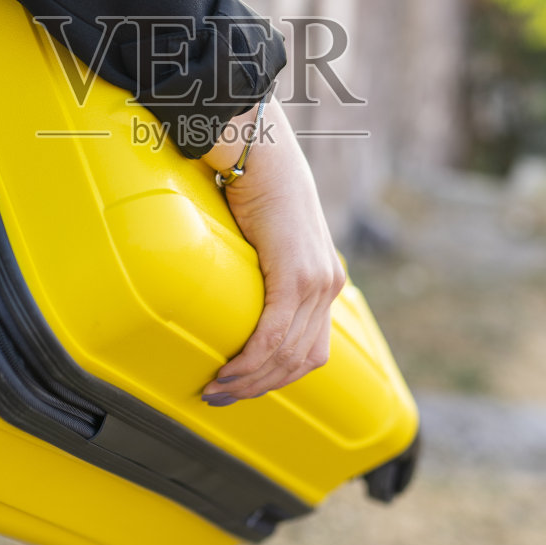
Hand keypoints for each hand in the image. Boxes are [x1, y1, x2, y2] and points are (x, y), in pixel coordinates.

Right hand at [199, 96, 344, 403]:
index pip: (311, 349)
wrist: (260, 147)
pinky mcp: (296, 273)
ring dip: (251, 379)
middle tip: (221, 396)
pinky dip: (252, 359)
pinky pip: (275, 333)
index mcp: (324, 278)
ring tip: (217, 387)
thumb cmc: (255, 183)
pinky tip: (229, 370)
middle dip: (260, 387)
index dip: (278, 378)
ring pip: (287, 354)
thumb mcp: (268, 235)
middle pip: (302, 360)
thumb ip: (265, 266)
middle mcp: (328, 283)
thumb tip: (233, 290)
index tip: (241, 388)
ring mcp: (316, 280)